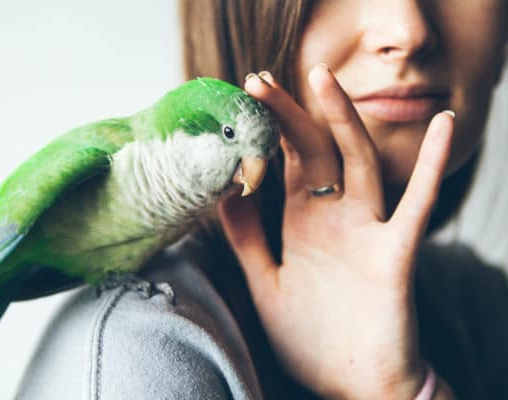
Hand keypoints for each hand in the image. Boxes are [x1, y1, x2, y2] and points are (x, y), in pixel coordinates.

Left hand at [218, 65, 454, 398]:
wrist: (352, 386)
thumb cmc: (312, 338)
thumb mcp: (267, 283)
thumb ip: (249, 240)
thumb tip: (225, 195)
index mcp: (303, 224)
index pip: (284, 164)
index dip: (264, 134)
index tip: (240, 103)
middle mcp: (334, 218)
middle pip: (312, 152)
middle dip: (287, 115)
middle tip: (257, 81)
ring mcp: (366, 231)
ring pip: (358, 163)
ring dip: (342, 120)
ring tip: (321, 78)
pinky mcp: (394, 254)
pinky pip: (417, 205)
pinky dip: (433, 167)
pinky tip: (444, 128)